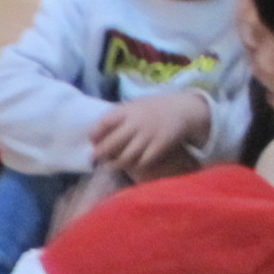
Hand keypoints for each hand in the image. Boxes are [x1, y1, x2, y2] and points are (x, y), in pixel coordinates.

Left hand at [88, 92, 209, 178]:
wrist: (182, 109)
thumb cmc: (152, 109)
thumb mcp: (134, 106)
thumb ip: (117, 117)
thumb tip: (95, 134)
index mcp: (128, 111)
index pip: (105, 123)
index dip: (95, 133)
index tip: (91, 141)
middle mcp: (136, 124)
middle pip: (112, 143)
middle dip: (100, 153)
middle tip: (93, 159)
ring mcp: (148, 135)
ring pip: (126, 156)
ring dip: (115, 163)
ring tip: (109, 166)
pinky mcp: (160, 146)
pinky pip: (143, 161)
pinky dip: (134, 166)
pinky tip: (130, 166)